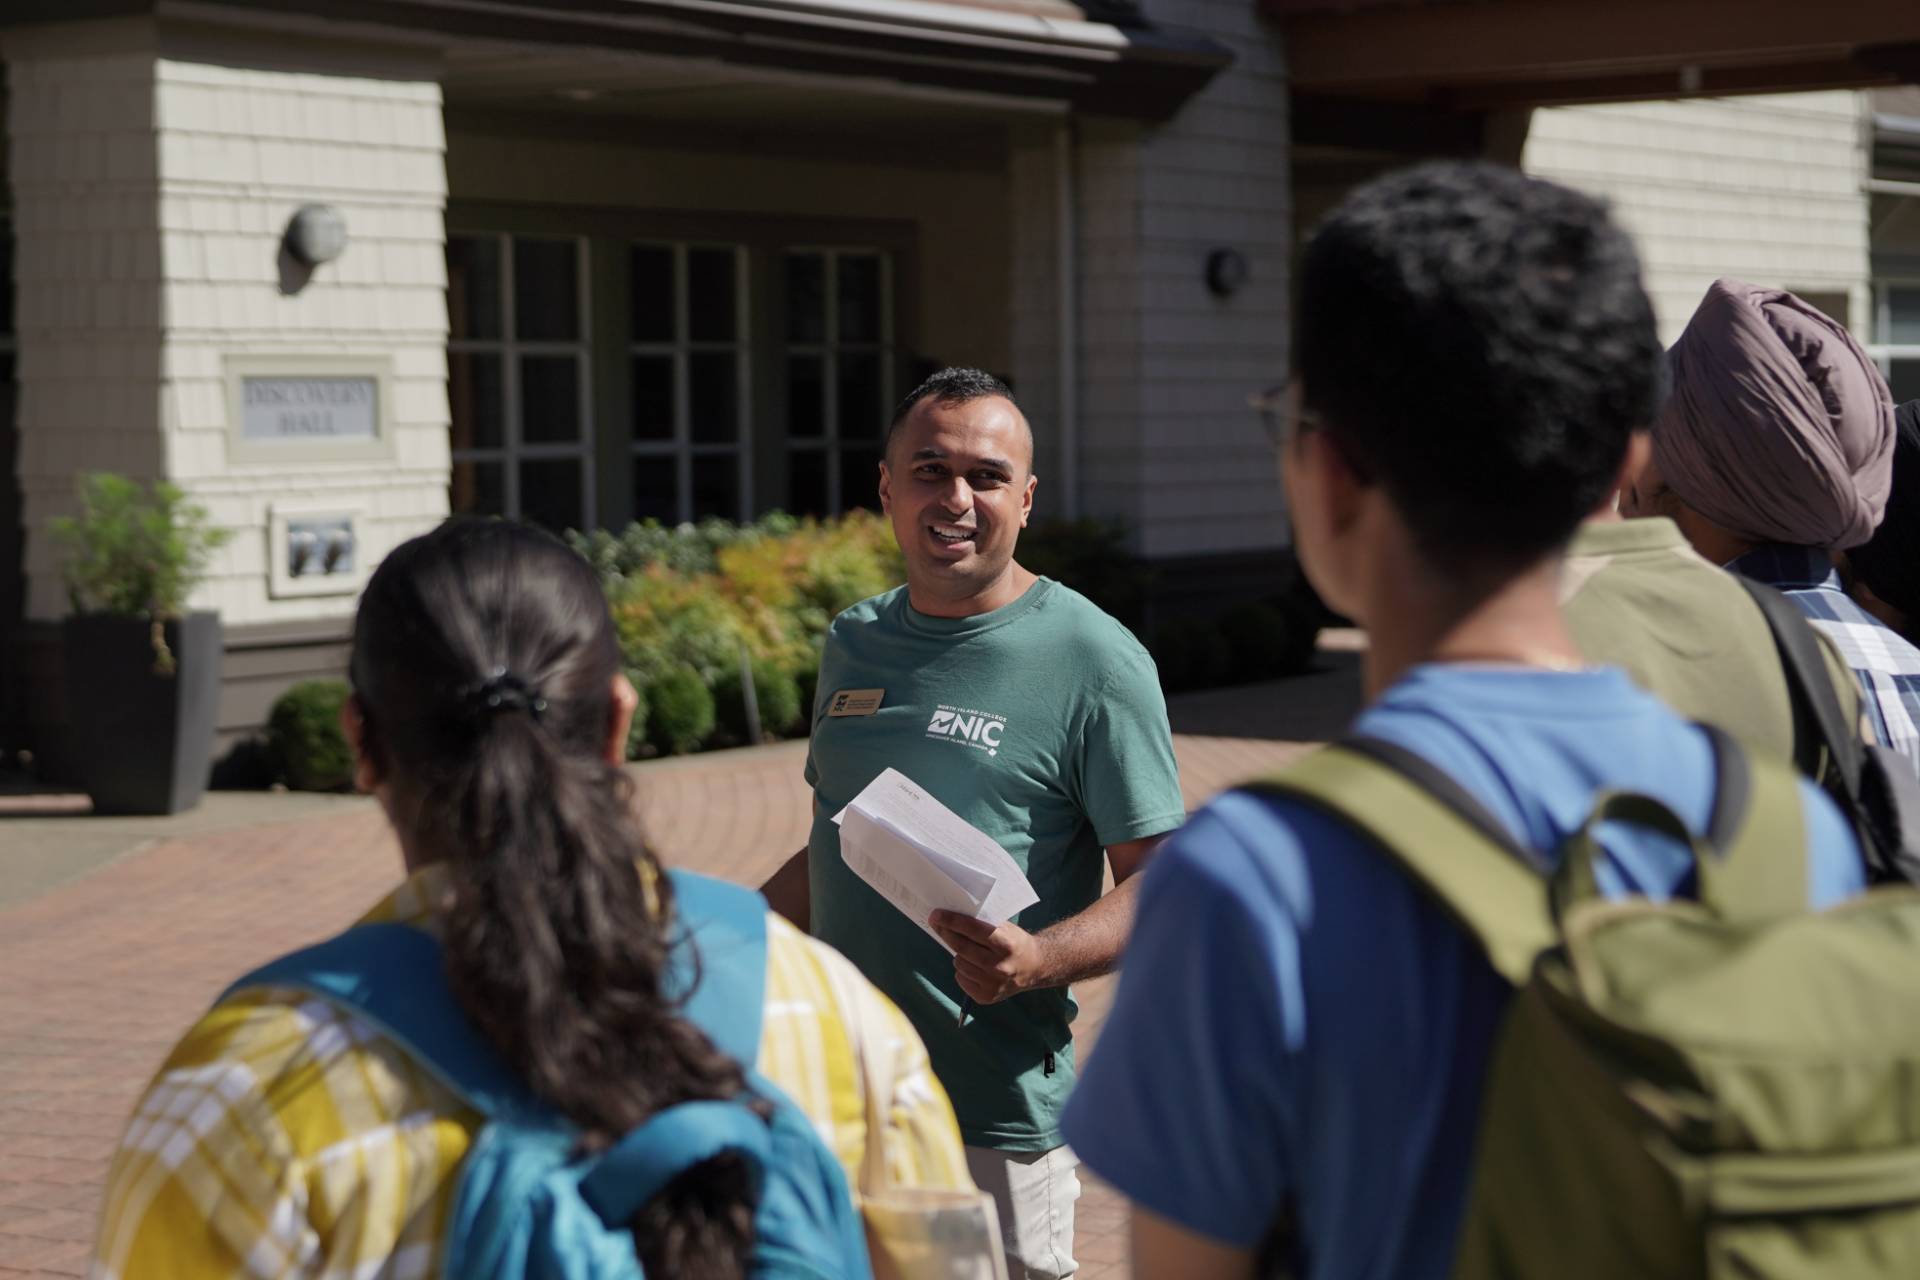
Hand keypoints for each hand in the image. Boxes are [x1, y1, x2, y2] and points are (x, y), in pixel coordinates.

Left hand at [929, 910, 1050, 1004]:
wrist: (1035, 968)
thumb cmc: (1016, 943)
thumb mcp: (1006, 928)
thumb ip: (983, 924)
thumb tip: (951, 917)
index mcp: (1006, 944)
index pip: (972, 930)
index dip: (951, 921)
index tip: (936, 915)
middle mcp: (999, 966)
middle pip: (961, 947)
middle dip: (946, 933)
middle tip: (937, 924)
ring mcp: (992, 984)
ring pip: (959, 963)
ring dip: (958, 954)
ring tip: (970, 951)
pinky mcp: (986, 996)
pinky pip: (961, 978)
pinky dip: (963, 970)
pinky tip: (974, 966)